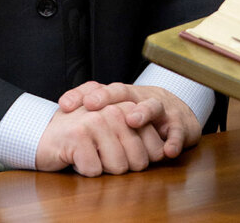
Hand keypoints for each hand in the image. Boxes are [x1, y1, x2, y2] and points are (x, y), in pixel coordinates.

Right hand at [35, 102, 165, 175]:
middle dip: (123, 167)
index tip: (127, 156)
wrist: (44, 134)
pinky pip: (95, 170)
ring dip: (103, 169)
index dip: (144, 160)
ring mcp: (93, 122)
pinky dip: (85, 170)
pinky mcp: (77, 137)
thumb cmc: (83, 136)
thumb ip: (137, 132)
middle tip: (103, 156)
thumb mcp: (112, 128)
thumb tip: (164, 152)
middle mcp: (110, 111)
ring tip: (90, 154)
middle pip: (138, 160)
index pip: (154, 146)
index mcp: (123, 107)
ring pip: (118, 166)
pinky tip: (76, 157)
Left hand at [57, 81, 201, 159]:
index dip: (80, 95)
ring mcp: (159, 108)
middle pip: (121, 91)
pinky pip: (178, 131)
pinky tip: (167, 151)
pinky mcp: (179, 123)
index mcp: (119, 95)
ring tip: (130, 120)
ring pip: (151, 105)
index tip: (63, 105)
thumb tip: (60, 128)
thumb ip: (93, 118)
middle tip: (91, 106)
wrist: (177, 111)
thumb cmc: (138, 113)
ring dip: (141, 112)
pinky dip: (174, 140)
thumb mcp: (116, 112)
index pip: (96, 89)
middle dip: (106, 97)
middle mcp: (137, 97)